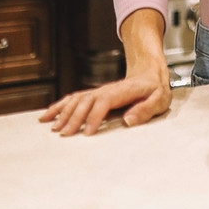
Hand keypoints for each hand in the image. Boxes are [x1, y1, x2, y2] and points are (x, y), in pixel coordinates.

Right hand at [39, 7, 171, 134]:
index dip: (94, 117)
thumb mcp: (159, 99)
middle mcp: (106, 90)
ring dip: (63, 112)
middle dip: (74, 118)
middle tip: (64, 134)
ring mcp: (98, 91)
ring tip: (52, 127)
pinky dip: (59, 106)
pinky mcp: (94, 95)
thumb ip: (146, 109)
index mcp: (122, 91)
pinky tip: (48, 115)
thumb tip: (128, 120)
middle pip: (86, 102)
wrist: (150, 74)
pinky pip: (73, 99)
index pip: (104, 102)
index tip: (87, 133)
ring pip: (76, 100)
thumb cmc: (155, 89)